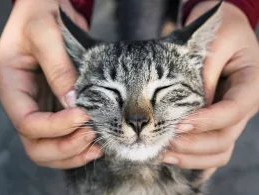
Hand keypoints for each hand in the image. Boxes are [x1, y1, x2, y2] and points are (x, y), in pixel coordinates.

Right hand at [0, 0, 101, 168]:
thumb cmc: (40, 15)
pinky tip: (95, 143)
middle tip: (92, 136)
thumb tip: (74, 103)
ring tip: (97, 146)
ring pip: (48, 148)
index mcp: (11, 87)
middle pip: (35, 145)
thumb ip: (58, 68)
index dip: (56, 127)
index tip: (84, 116)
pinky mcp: (56, 108)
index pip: (28, 122)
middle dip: (64, 147)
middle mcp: (24, 103)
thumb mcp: (45, 34)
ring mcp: (41, 108)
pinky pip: (62, 137)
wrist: (47, 11)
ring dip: (72, 153)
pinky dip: (78, 146)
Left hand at [162, 1, 258, 181]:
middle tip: (164, 140)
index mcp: (251, 85)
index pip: (233, 110)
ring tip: (163, 153)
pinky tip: (174, 159)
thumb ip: (204, 73)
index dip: (207, 121)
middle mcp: (244, 107)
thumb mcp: (215, 43)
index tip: (179, 123)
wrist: (225, 33)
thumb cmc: (222, 33)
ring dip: (191, 157)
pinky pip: (212, 150)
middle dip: (193, 143)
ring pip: (219, 151)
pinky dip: (195, 159)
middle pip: (224, 137)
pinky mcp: (219, 123)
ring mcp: (232, 119)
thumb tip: (190, 108)